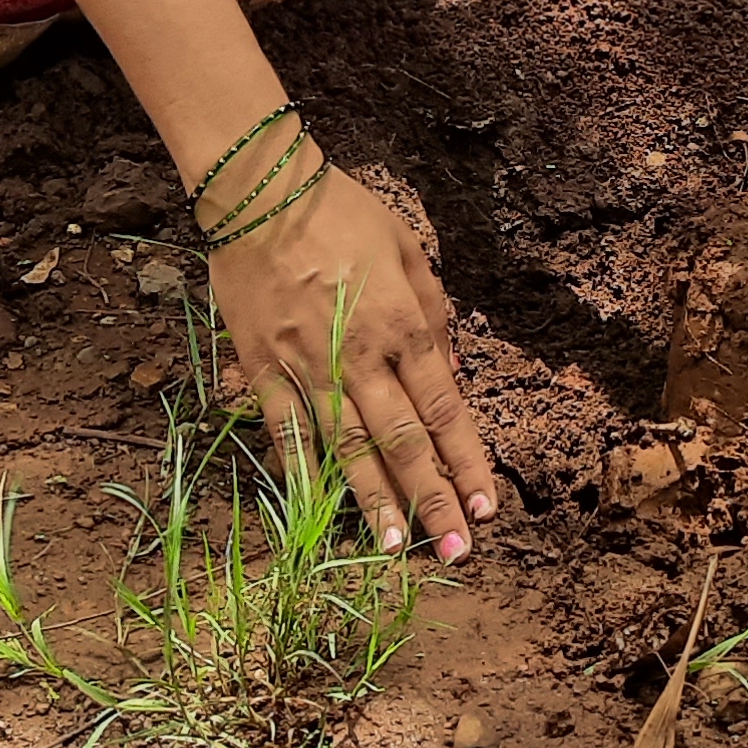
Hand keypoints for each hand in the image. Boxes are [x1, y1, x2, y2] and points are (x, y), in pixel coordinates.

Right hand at [208, 163, 497, 560]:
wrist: (262, 194)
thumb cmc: (343, 212)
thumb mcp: (410, 249)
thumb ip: (435, 313)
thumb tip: (454, 369)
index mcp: (404, 325)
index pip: (445, 408)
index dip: (467, 462)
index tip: (485, 508)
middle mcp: (362, 356)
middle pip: (403, 440)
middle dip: (431, 499)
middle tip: (453, 553)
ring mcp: (309, 368)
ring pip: (348, 448)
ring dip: (375, 501)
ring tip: (395, 550)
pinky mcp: (264, 371)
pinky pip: (286, 432)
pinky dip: (303, 475)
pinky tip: (316, 514)